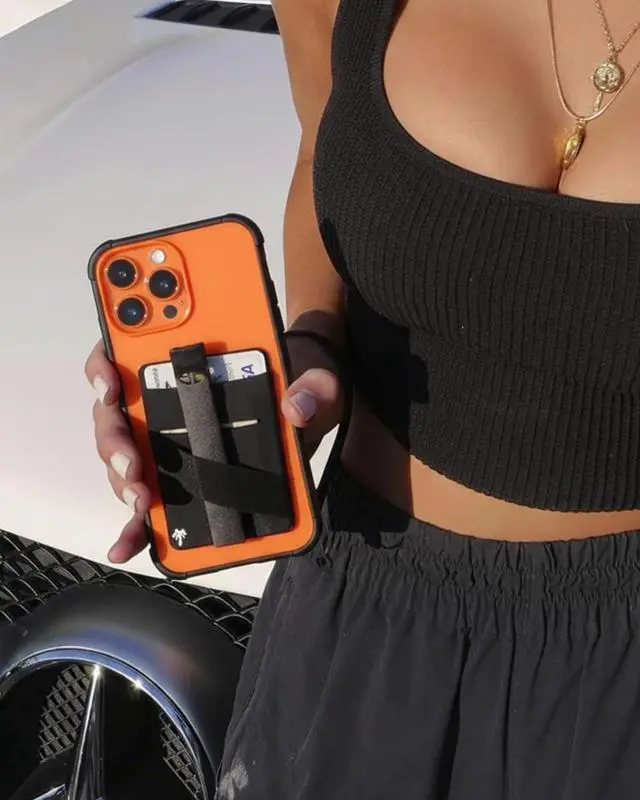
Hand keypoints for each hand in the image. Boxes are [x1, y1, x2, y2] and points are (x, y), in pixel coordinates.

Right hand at [85, 334, 342, 563]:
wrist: (315, 404)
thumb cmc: (303, 378)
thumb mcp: (317, 374)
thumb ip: (315, 384)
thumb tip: (297, 409)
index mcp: (189, 359)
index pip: (127, 350)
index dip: (106, 366)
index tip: (111, 388)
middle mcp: (167, 397)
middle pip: (116, 413)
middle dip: (115, 440)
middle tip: (133, 464)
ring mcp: (172, 439)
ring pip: (126, 456)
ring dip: (123, 480)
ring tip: (141, 502)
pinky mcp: (186, 477)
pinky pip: (151, 500)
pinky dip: (135, 524)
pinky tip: (129, 544)